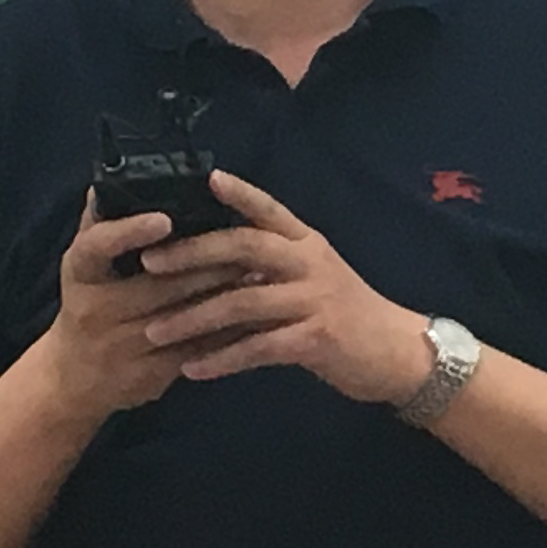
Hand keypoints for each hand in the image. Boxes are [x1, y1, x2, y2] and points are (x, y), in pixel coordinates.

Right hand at [45, 194, 252, 418]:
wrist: (73, 377)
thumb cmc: (87, 305)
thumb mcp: (84, 266)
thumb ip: (100, 224)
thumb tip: (111, 181)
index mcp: (81, 273)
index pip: (98, 246)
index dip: (130, 232)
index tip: (164, 219)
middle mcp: (95, 310)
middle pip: (157, 285)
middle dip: (205, 263)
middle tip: (244, 241)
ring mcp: (121, 346)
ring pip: (183, 317)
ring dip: (222, 293)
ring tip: (256, 270)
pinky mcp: (148, 375)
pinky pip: (195, 350)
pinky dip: (225, 331)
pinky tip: (252, 313)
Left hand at [137, 170, 434, 404]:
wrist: (398, 354)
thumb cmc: (347, 315)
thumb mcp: (314, 278)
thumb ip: (273, 266)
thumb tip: (216, 258)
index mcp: (306, 243)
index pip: (269, 209)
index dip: (239, 193)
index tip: (205, 178)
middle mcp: (309, 263)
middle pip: (245, 246)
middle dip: (192, 253)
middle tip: (148, 263)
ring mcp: (314, 299)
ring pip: (243, 301)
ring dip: (194, 317)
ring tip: (155, 330)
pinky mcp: (315, 338)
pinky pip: (258, 347)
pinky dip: (221, 359)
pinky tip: (192, 369)